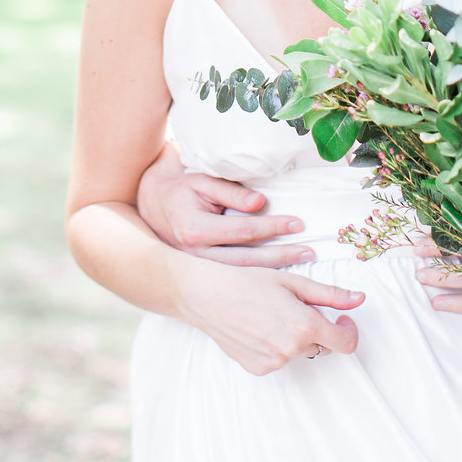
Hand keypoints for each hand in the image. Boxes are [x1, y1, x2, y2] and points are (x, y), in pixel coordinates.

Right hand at [136, 143, 312, 266]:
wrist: (152, 206)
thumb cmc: (181, 189)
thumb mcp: (203, 182)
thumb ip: (231, 193)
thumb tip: (260, 203)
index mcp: (195, 231)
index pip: (243, 231)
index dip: (272, 226)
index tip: (297, 223)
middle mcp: (196, 256)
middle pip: (247, 259)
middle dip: (280, 256)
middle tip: (309, 251)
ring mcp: (199, 270)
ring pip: (242, 274)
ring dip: (274, 271)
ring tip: (302, 265)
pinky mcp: (203, 276)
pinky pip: (236, 280)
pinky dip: (259, 280)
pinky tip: (281, 277)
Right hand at [174, 258, 363, 375]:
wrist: (207, 296)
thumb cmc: (248, 283)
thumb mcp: (293, 282)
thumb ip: (330, 294)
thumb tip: (358, 299)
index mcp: (304, 326)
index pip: (346, 343)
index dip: (348, 331)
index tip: (341, 319)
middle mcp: (291, 349)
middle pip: (321, 346)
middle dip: (316, 329)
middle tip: (294, 307)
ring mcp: (274, 362)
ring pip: (298, 352)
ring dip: (294, 338)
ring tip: (270, 315)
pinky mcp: (258, 369)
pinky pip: (279, 359)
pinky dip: (276, 346)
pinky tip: (258, 328)